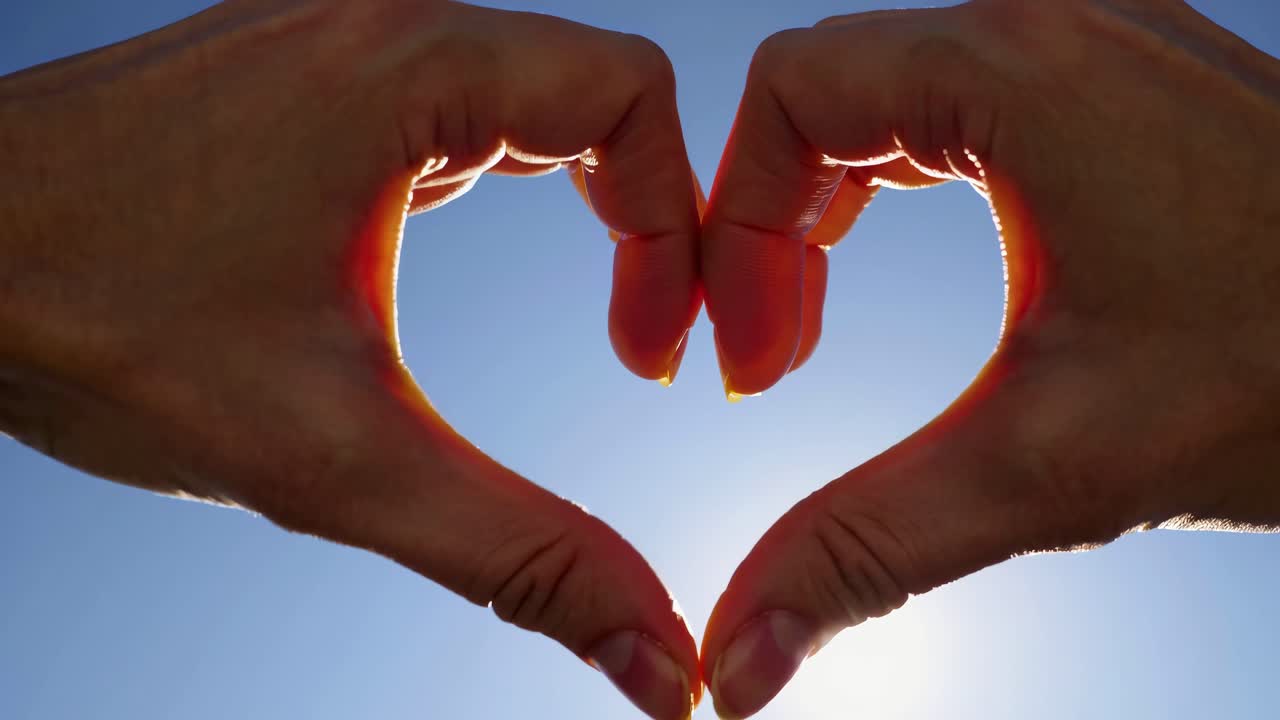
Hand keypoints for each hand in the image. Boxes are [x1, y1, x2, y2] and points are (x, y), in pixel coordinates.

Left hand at [0, 2, 701, 717]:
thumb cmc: (91, 329)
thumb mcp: (333, 460)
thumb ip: (519, 556)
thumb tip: (658, 662)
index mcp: (405, 67)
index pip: (636, 98)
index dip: (685, 231)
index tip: (657, 357)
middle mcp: (382, 21)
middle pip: (603, 93)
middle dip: (655, 224)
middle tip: (649, 348)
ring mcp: (341, 35)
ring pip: (538, 93)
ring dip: (594, 199)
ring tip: (605, 318)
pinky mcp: (310, 71)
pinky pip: (466, 101)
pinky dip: (517, 175)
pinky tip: (488, 253)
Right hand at [700, 1, 1279, 715]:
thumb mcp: (1053, 466)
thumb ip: (867, 550)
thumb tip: (738, 664)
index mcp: (1021, 73)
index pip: (785, 94)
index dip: (732, 229)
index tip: (752, 364)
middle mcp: (1052, 21)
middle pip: (819, 89)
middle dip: (767, 227)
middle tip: (774, 357)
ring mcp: (1093, 37)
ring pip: (878, 90)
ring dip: (820, 204)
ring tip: (813, 321)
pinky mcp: (1117, 74)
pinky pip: (947, 98)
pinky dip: (889, 175)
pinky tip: (890, 252)